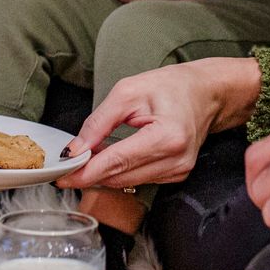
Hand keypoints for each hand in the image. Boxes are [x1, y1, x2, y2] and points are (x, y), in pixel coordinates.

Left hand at [56, 57, 262, 189]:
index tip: (61, 176)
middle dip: (89, 173)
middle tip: (65, 165)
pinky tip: (109, 158)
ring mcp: (179, 172)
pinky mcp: (177, 176)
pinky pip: (138, 180)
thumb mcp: (128, 91)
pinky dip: (120, 171)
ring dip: (103, 173)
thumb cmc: (171, 86)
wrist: (207, 93)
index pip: (117, 162)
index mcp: (167, 137)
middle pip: (120, 177)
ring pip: (126, 182)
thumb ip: (98, 122)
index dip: (86, 171)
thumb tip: (75, 149)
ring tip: (87, 157)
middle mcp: (176, 161)